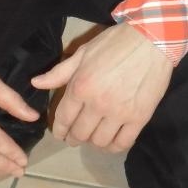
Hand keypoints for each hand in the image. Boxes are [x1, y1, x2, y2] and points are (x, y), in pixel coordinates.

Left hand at [31, 23, 172, 152]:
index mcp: (80, 87)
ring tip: (93, 136)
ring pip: (99, 142)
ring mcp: (119, 113)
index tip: (60, 134)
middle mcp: (97, 104)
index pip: (64, 118)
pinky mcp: (139, 118)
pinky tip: (111, 140)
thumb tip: (35, 83)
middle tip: (75, 137)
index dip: (59, 130)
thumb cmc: (114, 43)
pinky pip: (122, 143)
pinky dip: (114, 146)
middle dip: (74, 138)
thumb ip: (59, 72)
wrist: (152, 40)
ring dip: (93, 142)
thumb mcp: (83, 53)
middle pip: (80, 133)